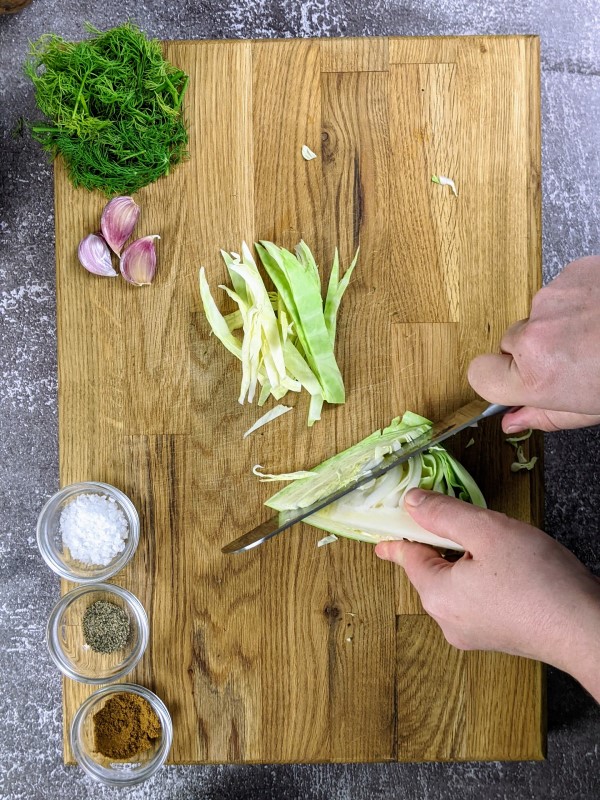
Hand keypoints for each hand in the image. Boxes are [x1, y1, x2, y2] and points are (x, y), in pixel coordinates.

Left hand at [375, 489, 599, 700]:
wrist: (587, 630)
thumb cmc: (538, 581)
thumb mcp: (486, 531)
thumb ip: (443, 513)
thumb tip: (411, 502)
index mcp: (437, 595)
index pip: (407, 556)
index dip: (398, 536)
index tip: (381, 538)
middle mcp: (448, 620)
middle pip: (431, 570)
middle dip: (442, 543)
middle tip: (462, 522)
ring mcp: (473, 633)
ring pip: (456, 584)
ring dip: (466, 560)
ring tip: (496, 544)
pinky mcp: (497, 636)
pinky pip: (476, 599)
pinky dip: (482, 578)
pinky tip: (509, 568)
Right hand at [468, 256, 599, 432]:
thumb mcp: (592, 410)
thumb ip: (545, 416)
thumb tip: (513, 420)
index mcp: (537, 378)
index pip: (479, 375)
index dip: (497, 378)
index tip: (514, 380)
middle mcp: (535, 336)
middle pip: (509, 343)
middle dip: (534, 351)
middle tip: (573, 359)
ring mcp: (552, 300)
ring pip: (538, 316)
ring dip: (559, 325)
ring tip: (596, 334)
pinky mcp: (571, 274)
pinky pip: (560, 292)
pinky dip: (576, 302)